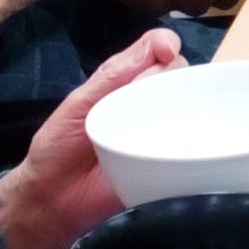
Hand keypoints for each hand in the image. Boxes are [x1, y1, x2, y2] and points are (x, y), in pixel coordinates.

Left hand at [0, 28, 184, 248]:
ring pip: (192, 112)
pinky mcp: (167, 168)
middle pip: (180, 78)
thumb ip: (113, 75)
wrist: (50, 203)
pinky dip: (198, 146)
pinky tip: (196, 145)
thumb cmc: (57, 147)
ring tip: (172, 124)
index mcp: (126, 84)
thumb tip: (160, 45)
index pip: (158, 53)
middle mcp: (149, 106)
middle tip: (150, 102)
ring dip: (192, 111)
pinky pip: (192, 152)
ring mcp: (161, 136)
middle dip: (176, 79)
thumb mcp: (79, 104)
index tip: (169, 52)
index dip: (168, 46)